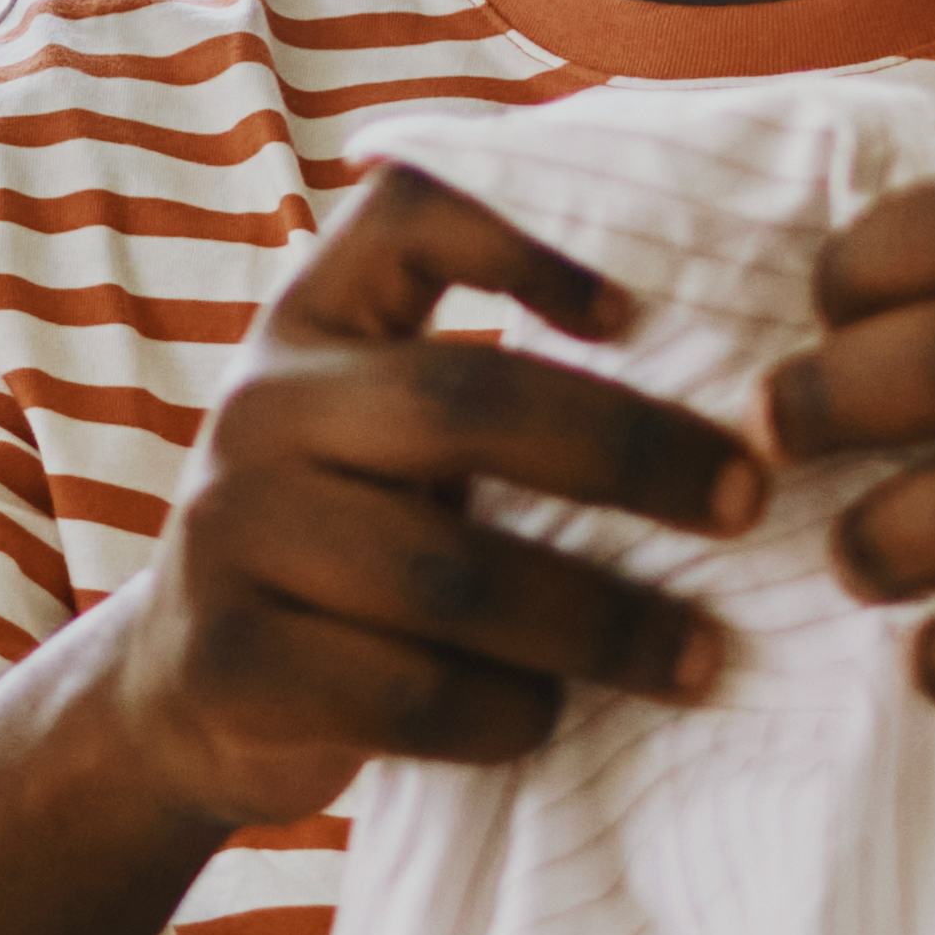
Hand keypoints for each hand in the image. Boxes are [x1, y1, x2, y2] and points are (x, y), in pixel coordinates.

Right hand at [94, 162, 771, 835]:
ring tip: (696, 658)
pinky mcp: (230, 660)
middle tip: (745, 502)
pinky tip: (547, 717)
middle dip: (628, 453)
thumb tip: (737, 423)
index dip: (523, 241)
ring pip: (448, 574)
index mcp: (311, 328)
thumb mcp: (385, 446)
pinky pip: (407, 690)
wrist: (189, 696)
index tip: (631, 314)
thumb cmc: (352, 555)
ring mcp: (228, 534)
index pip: (401, 218)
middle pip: (461, 402)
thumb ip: (487, 408)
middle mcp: (256, 408)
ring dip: (601, 623)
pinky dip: (506, 712)